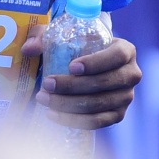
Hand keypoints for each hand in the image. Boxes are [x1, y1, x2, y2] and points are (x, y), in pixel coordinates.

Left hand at [23, 27, 140, 129]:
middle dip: (72, 86)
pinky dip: (74, 120)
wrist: (91, 68)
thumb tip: (28, 48)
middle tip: (46, 84)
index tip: (71, 67)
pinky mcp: (117, 116)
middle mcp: (131, 74)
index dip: (95, 63)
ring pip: (98, 105)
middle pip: (104, 83)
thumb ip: (43, 36)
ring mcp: (126, 97)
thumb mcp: (63, 36)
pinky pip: (97, 122)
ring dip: (68, 104)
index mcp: (125, 51)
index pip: (116, 57)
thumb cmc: (78, 47)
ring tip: (43, 98)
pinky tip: (53, 114)